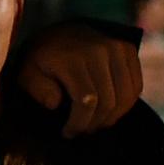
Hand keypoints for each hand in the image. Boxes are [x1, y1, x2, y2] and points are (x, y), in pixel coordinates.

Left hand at [15, 21, 142, 134]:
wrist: (58, 31)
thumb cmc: (41, 60)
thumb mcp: (27, 74)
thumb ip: (38, 89)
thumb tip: (55, 103)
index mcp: (72, 58)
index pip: (87, 101)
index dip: (80, 123)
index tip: (68, 132)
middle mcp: (99, 50)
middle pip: (108, 101)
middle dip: (94, 123)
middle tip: (82, 131)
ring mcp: (117, 48)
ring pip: (125, 96)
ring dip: (112, 117)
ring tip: (95, 124)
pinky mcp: (128, 49)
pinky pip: (135, 85)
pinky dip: (126, 104)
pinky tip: (109, 112)